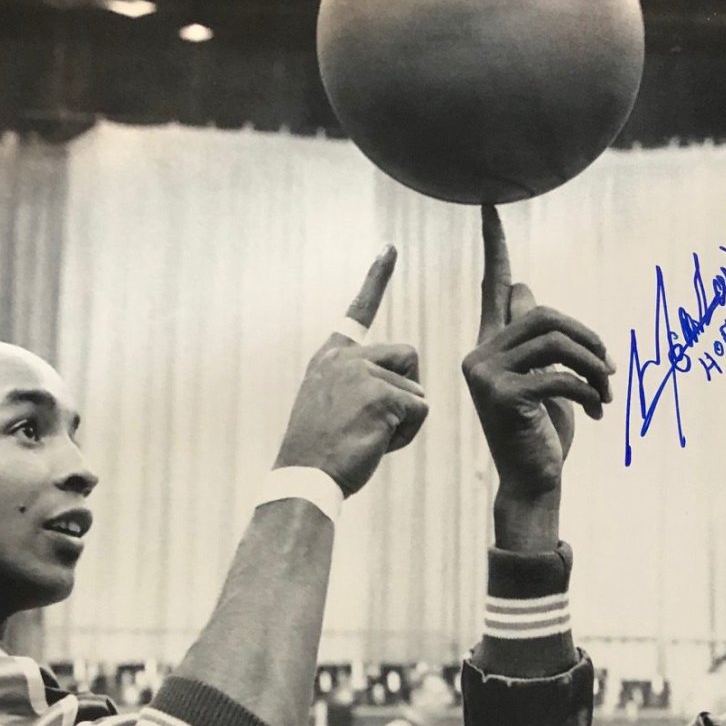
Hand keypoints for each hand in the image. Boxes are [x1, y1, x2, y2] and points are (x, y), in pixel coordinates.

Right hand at [275, 246, 428, 495]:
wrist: (304, 476)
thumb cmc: (321, 452)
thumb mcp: (332, 406)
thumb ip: (360, 385)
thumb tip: (405, 388)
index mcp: (331, 356)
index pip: (359, 310)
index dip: (376, 278)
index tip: (390, 249)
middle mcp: (346, 356)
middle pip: (409, 356)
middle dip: (406, 389)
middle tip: (372, 422)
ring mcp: (363, 372)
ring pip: (417, 389)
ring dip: (404, 419)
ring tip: (368, 436)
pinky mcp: (383, 394)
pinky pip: (421, 410)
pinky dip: (407, 434)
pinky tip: (376, 444)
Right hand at [461, 206, 612, 509]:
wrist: (535, 481)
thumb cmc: (543, 431)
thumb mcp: (544, 377)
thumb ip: (534, 337)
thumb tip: (524, 288)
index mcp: (490, 345)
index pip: (494, 285)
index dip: (494, 246)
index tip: (490, 206)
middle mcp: (479, 354)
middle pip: (544, 314)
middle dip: (588, 338)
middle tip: (610, 369)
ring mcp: (485, 375)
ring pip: (555, 342)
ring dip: (594, 367)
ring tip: (606, 392)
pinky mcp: (501, 396)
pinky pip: (560, 375)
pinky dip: (589, 391)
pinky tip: (596, 411)